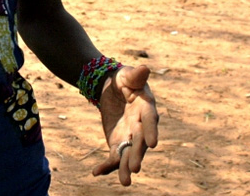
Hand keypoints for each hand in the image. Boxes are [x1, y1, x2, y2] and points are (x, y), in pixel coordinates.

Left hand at [92, 64, 158, 185]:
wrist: (112, 88)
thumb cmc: (124, 78)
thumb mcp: (127, 74)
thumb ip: (135, 75)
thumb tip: (144, 68)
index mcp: (147, 107)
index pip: (151, 119)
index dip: (151, 130)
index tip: (153, 143)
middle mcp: (142, 126)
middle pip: (140, 142)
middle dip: (138, 155)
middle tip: (135, 169)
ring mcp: (130, 137)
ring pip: (129, 155)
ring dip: (126, 168)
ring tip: (125, 182)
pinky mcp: (118, 143)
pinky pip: (113, 157)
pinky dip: (106, 166)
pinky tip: (96, 172)